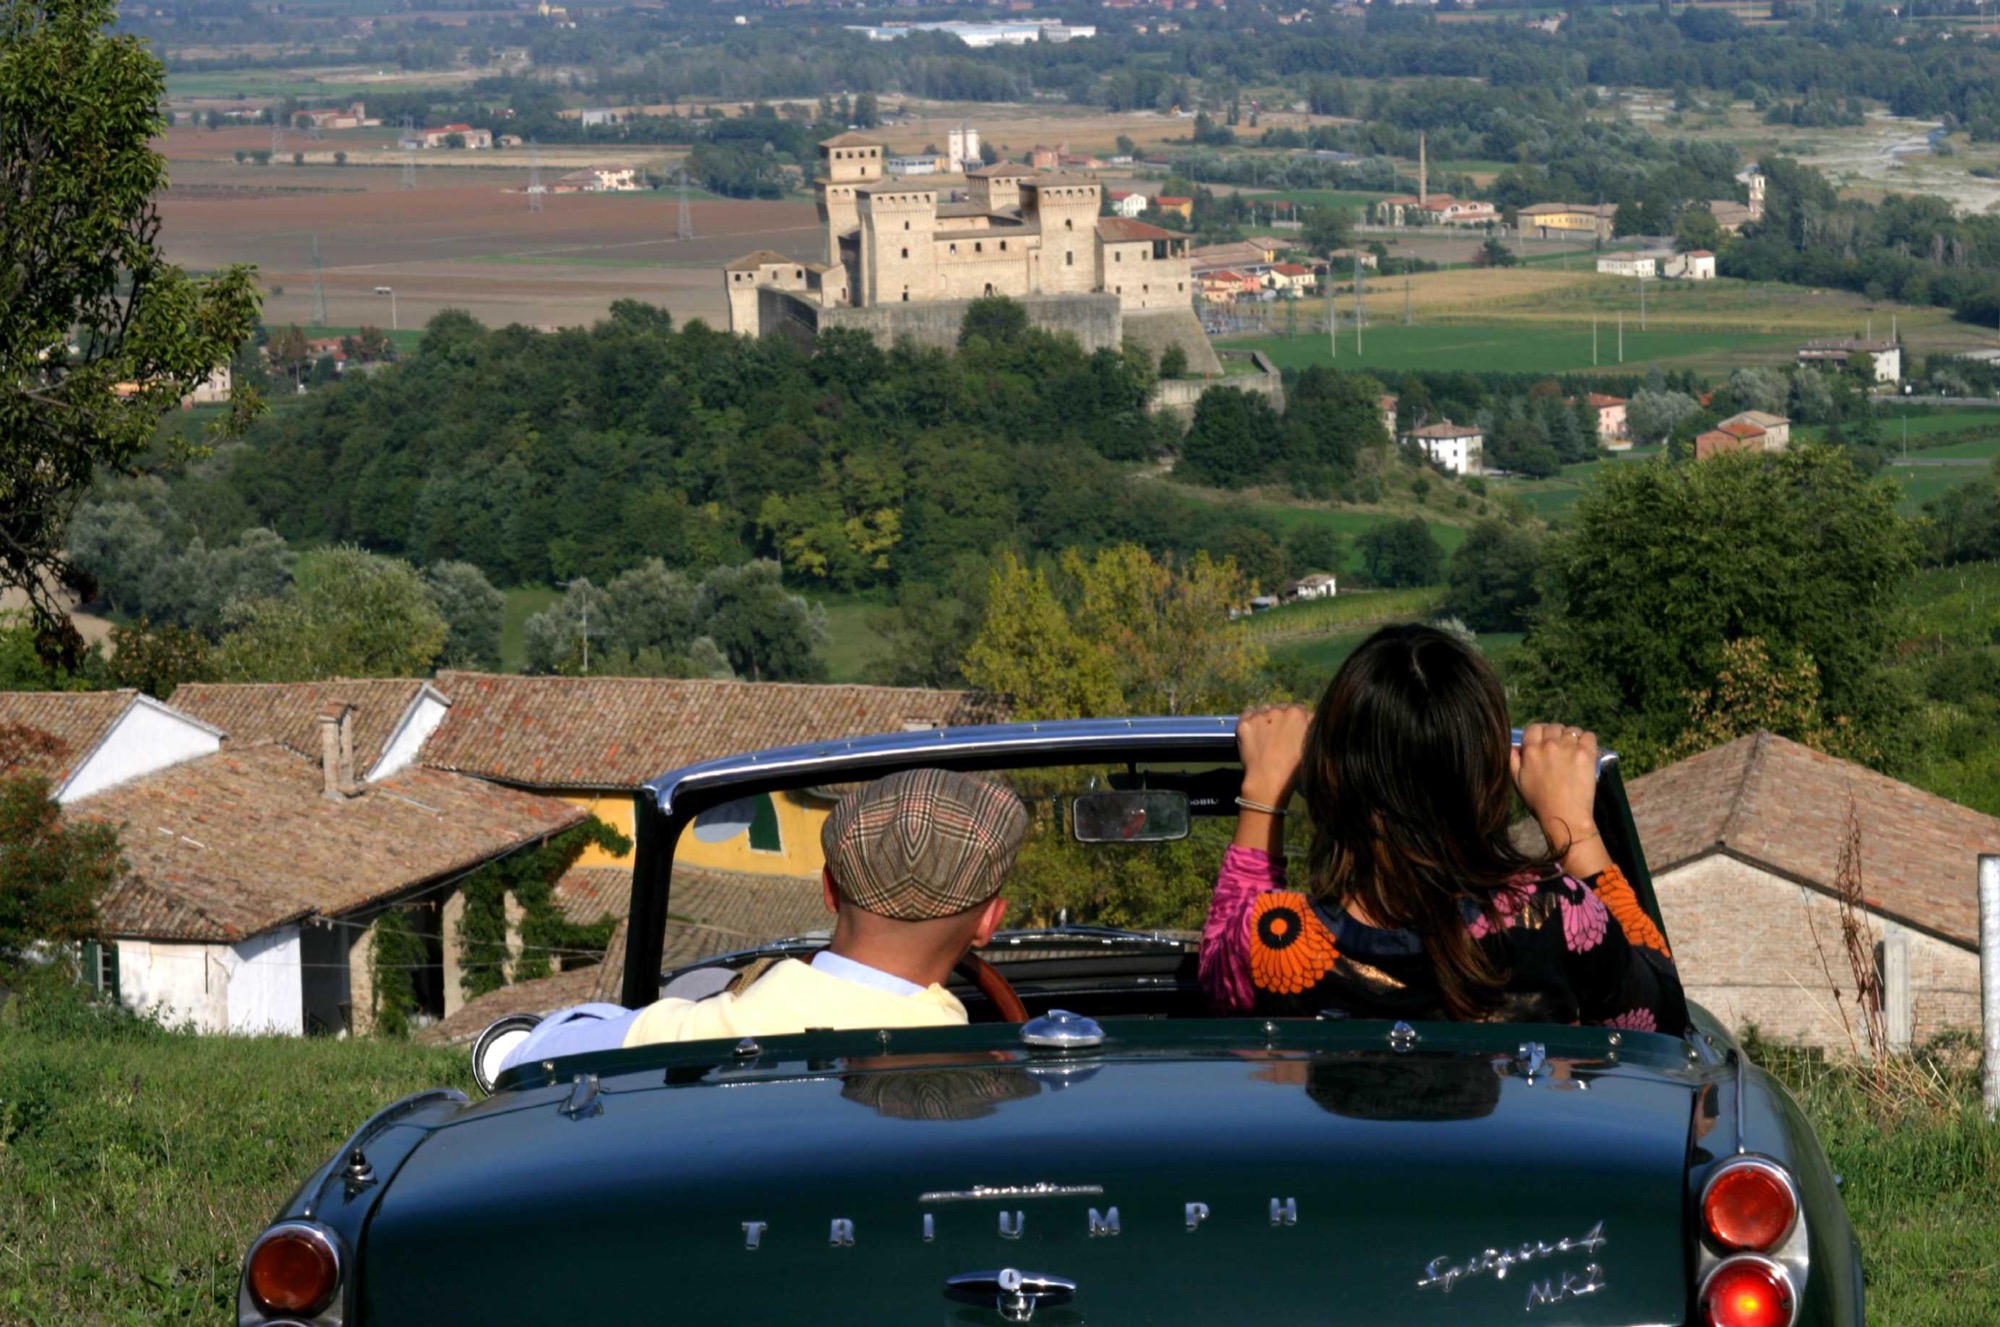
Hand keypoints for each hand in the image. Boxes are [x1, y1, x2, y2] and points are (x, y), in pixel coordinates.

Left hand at [1236, 703, 1311, 806]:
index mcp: (1299, 714)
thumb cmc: (1294, 768)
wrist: (1268, 779)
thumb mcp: (1312, 746)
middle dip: (1282, 719)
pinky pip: (1248, 712)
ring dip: (1266, 718)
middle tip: (1279, 736)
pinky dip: (1250, 718)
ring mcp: (1261, 715)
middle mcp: (1279, 710)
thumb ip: (1311, 728)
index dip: (1298, 722)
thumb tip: (1309, 720)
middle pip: (1281, 709)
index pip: (1300, 711)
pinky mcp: (1245, 722)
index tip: (1295, 732)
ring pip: (1265, 709)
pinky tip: (1253, 731)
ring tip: (1265, 735)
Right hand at [1511, 722, 1600, 850]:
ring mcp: (1568, 747)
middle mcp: (1549, 745)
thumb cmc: (1539, 802)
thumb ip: (1513, 761)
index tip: (1544, 742)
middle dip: (1556, 734)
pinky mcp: (1586, 753)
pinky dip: (1587, 740)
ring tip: (1574, 750)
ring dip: (1572, 737)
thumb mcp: (1518, 782)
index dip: (1539, 734)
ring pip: (1571, 730)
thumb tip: (1514, 746)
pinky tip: (1585, 751)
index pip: (1534, 728)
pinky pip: (1589, 735)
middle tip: (1560, 748)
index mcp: (1530, 751)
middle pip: (1553, 727)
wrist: (1564, 816)